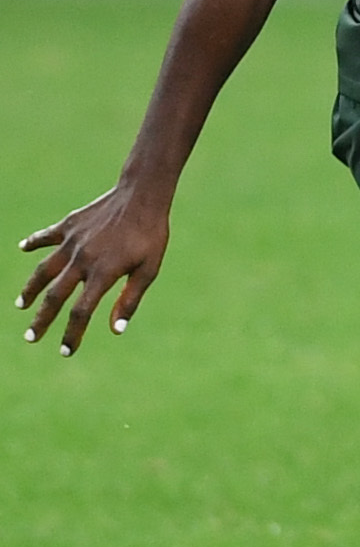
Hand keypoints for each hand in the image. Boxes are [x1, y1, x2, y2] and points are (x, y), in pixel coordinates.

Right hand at [18, 180, 169, 356]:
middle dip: (42, 320)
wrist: (143, 196)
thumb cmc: (150, 235)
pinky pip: (46, 236)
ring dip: (31, 289)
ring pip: (43, 270)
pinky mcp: (69, 225)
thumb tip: (116, 330)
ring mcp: (72, 242)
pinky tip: (22, 248)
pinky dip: (33, 242)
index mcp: (103, 274)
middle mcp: (82, 260)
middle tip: (31, 338)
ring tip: (21, 305)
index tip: (65, 351)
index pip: (82, 312)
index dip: (72, 334)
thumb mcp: (148, 270)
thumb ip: (130, 300)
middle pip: (55, 297)